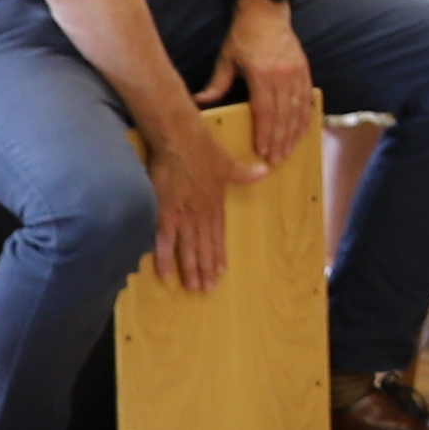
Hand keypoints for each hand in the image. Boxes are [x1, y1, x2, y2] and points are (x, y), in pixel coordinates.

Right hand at [143, 112, 246, 292]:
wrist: (181, 141)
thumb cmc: (204, 149)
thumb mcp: (229, 163)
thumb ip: (245, 173)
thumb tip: (265, 171)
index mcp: (215, 204)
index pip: (218, 235)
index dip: (219, 253)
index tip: (221, 270)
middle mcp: (201, 214)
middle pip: (204, 246)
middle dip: (206, 268)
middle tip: (207, 288)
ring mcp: (183, 215)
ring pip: (188, 248)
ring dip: (191, 269)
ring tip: (193, 287)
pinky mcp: (164, 212)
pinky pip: (164, 241)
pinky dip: (165, 258)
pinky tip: (166, 274)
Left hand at [204, 0, 319, 172]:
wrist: (266, 12)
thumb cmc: (243, 37)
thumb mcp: (225, 60)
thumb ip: (216, 84)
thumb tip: (198, 103)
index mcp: (261, 73)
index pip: (265, 110)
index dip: (265, 133)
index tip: (264, 151)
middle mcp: (283, 75)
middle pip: (283, 114)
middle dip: (280, 140)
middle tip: (277, 159)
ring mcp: (297, 72)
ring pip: (298, 109)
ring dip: (294, 132)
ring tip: (288, 150)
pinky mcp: (305, 70)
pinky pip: (307, 99)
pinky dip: (305, 117)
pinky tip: (301, 130)